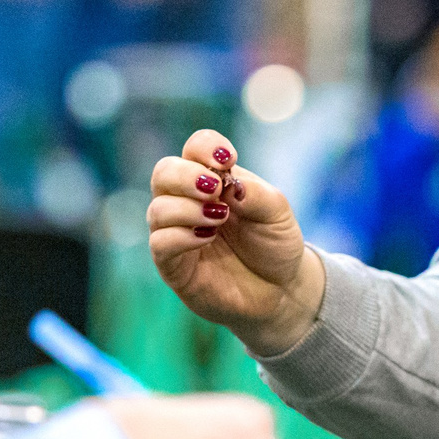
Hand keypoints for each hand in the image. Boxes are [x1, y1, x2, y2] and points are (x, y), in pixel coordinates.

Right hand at [148, 128, 325, 355]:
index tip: (228, 160)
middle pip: (164, 172)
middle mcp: (188, 202)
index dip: (205, 146)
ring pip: (158, 208)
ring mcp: (178, 233)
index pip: (195, 148)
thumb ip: (256, 194)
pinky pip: (160, 243)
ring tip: (219, 219)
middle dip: (187, 175)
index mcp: (214, 180)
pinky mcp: (174, 265)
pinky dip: (181, 235)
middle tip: (215, 188)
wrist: (281, 291)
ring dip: (187, 208)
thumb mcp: (278, 214)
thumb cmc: (275, 246)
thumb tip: (229, 182)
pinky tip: (207, 238)